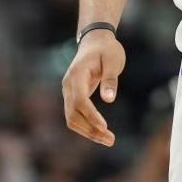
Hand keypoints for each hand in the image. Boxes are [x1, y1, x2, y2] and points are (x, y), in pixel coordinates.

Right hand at [62, 30, 125, 145]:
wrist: (95, 41)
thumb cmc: (107, 49)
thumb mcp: (113, 60)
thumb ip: (110, 79)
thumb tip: (109, 100)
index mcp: (77, 74)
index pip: (80, 100)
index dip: (91, 116)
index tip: (105, 127)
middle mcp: (68, 85)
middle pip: (73, 114)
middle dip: (90, 129)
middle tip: (111, 140)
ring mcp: (68, 91)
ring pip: (72, 118)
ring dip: (88, 131)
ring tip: (109, 140)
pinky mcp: (73, 96)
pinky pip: (75, 115)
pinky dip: (86, 126)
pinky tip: (100, 133)